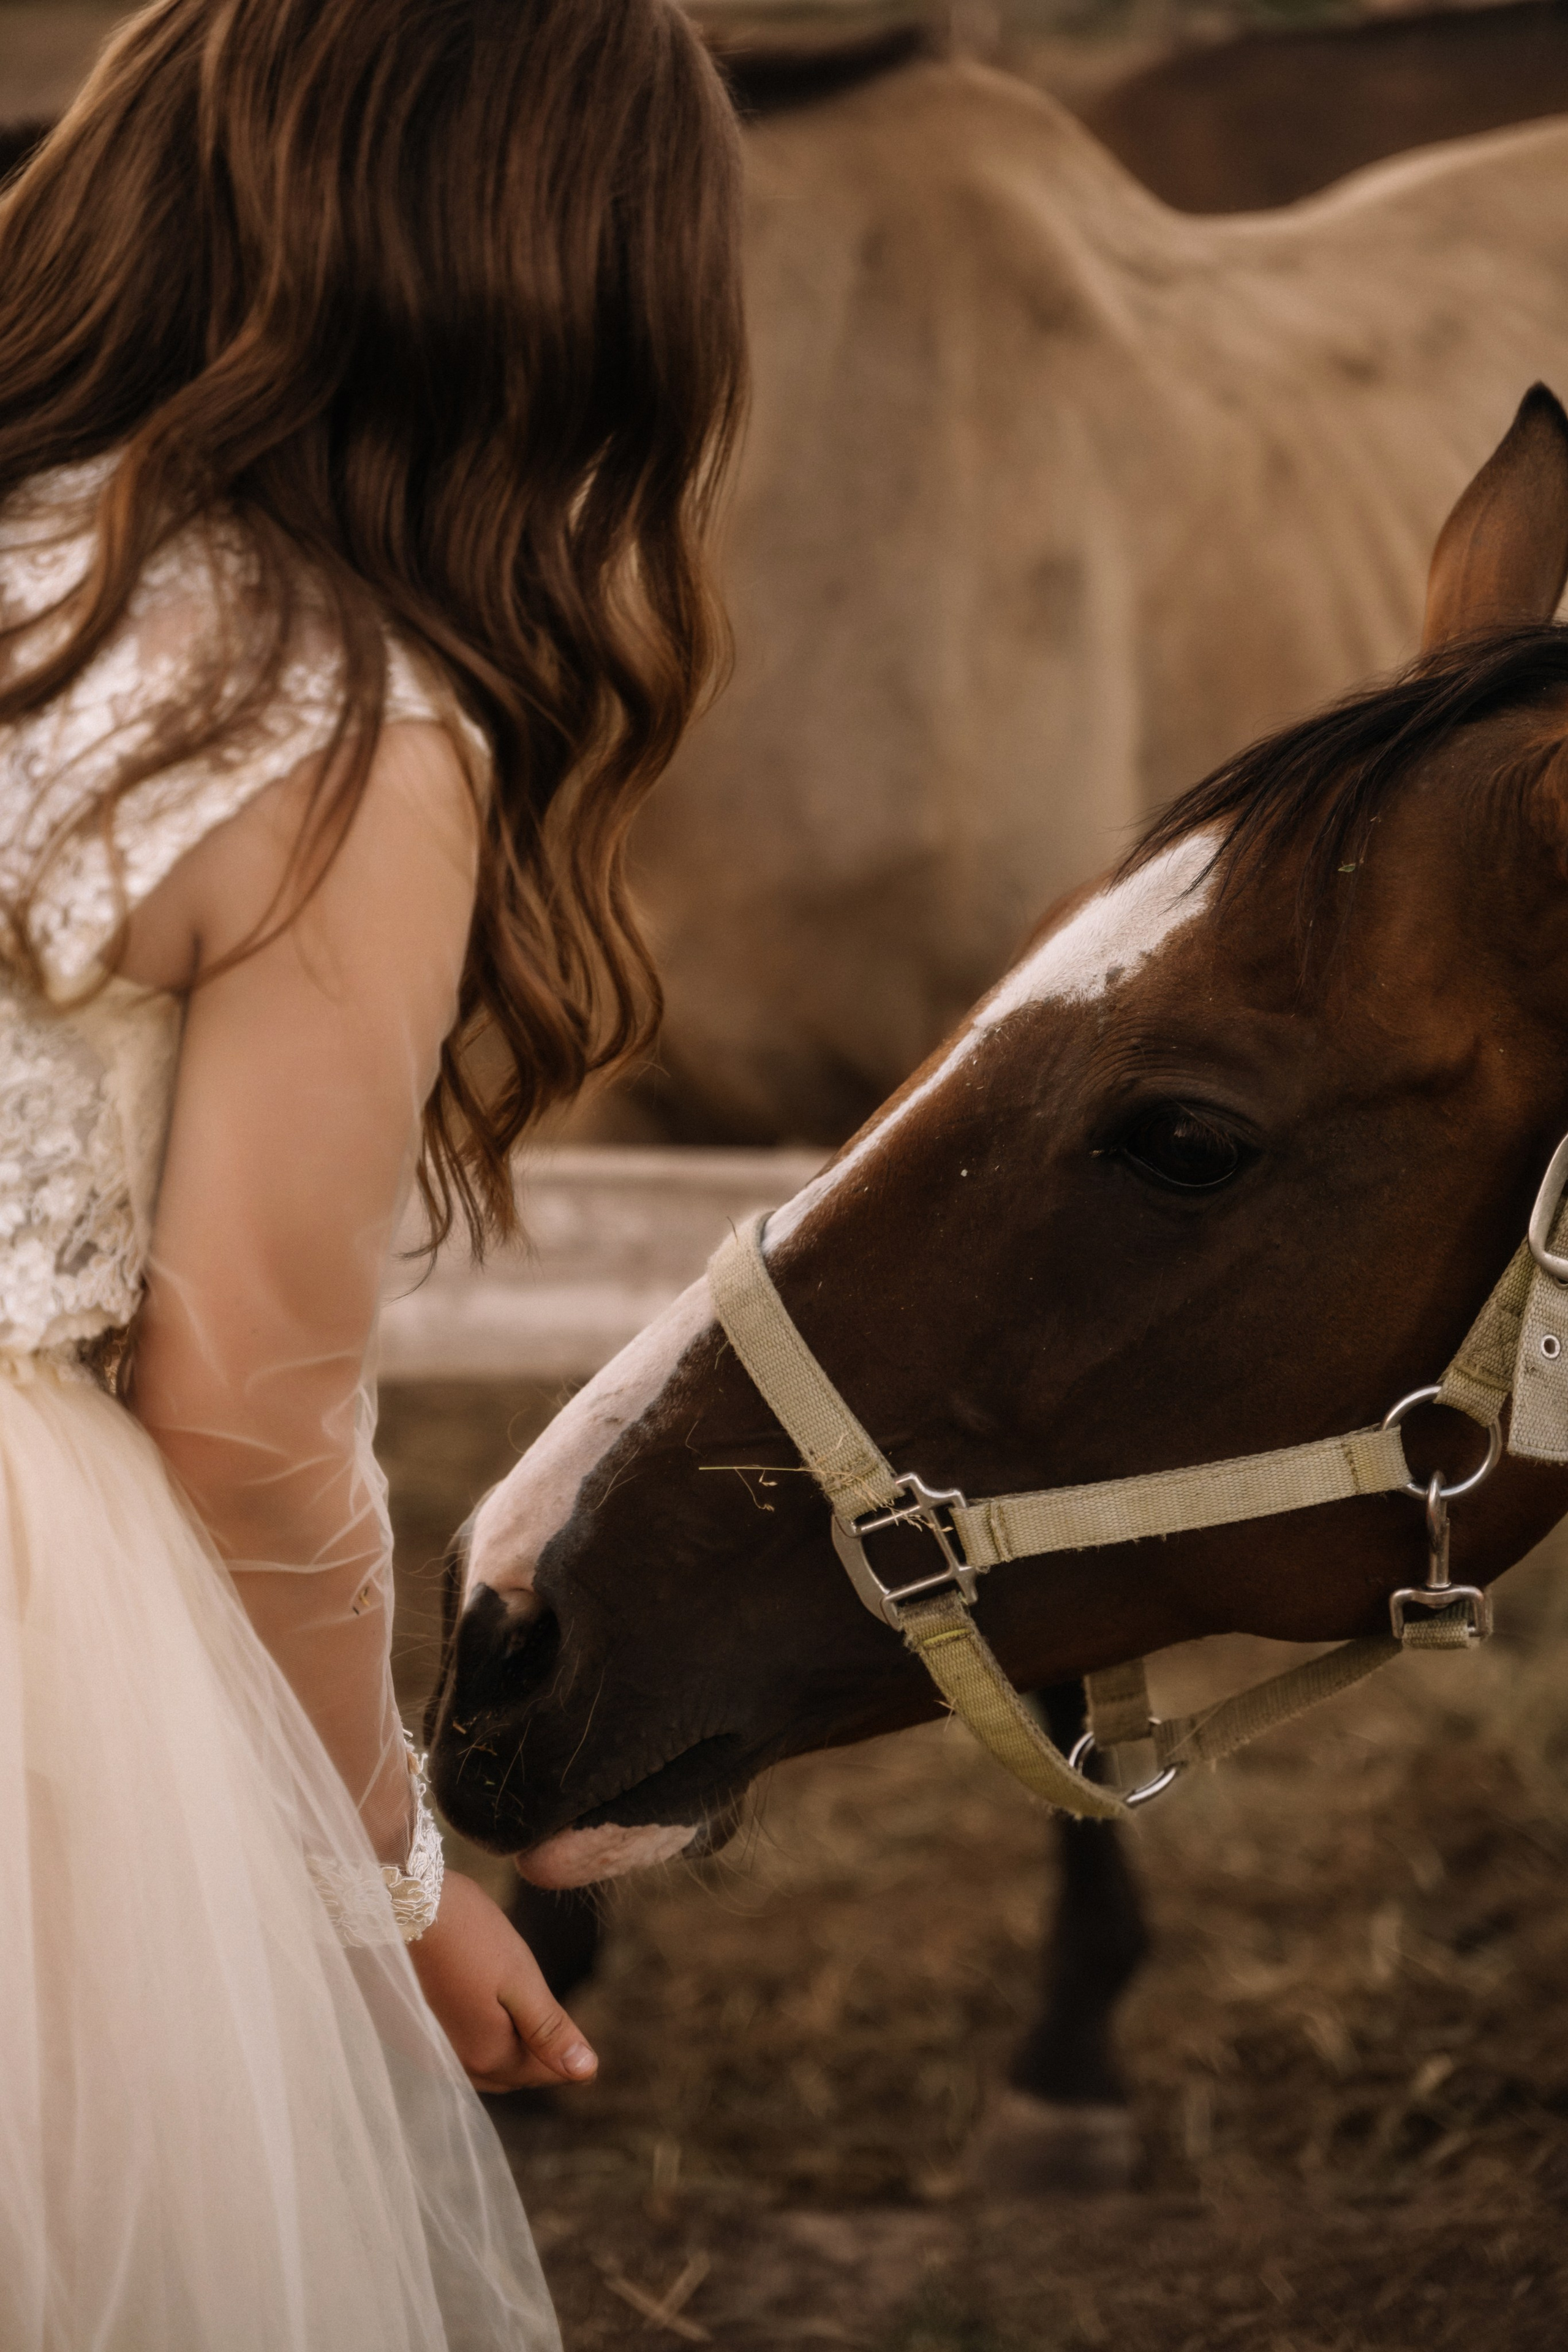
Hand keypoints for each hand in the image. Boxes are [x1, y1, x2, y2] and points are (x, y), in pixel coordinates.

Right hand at [407, 1868, 598, 2093]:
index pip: (543, 2073)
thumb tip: (586, 2071)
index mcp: (487, 2057)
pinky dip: (480, 2032)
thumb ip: (550, 2031)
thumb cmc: (471, 1936)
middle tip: (540, 2002)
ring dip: (506, 2041)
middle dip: (535, 2049)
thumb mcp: (522, 1980)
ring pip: (486, 2061)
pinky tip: (481, 1997)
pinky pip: (460, 2048)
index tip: (567, 2016)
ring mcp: (432, 2051)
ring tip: (511, 1995)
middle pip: (513, 2072)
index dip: (566, 2050)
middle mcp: (456, 2066)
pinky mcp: (415, 2034)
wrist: (407, 1905)